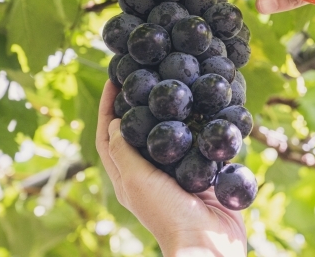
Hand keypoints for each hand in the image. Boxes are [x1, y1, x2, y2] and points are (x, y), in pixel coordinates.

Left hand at [96, 81, 246, 256]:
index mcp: (128, 175)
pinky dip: (201, 123)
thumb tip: (115, 121)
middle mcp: (151, 171)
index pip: (109, 135)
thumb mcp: (136, 181)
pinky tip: (207, 104)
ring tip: (177, 83)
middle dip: (140, 101)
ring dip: (173, 108)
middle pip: (140, 129)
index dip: (106, 107)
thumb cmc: (166, 214)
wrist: (208, 240)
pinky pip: (200, 141)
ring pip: (171, 132)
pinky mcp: (203, 171)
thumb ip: (123, 152)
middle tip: (146, 74)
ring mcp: (178, 171)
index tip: (113, 78)